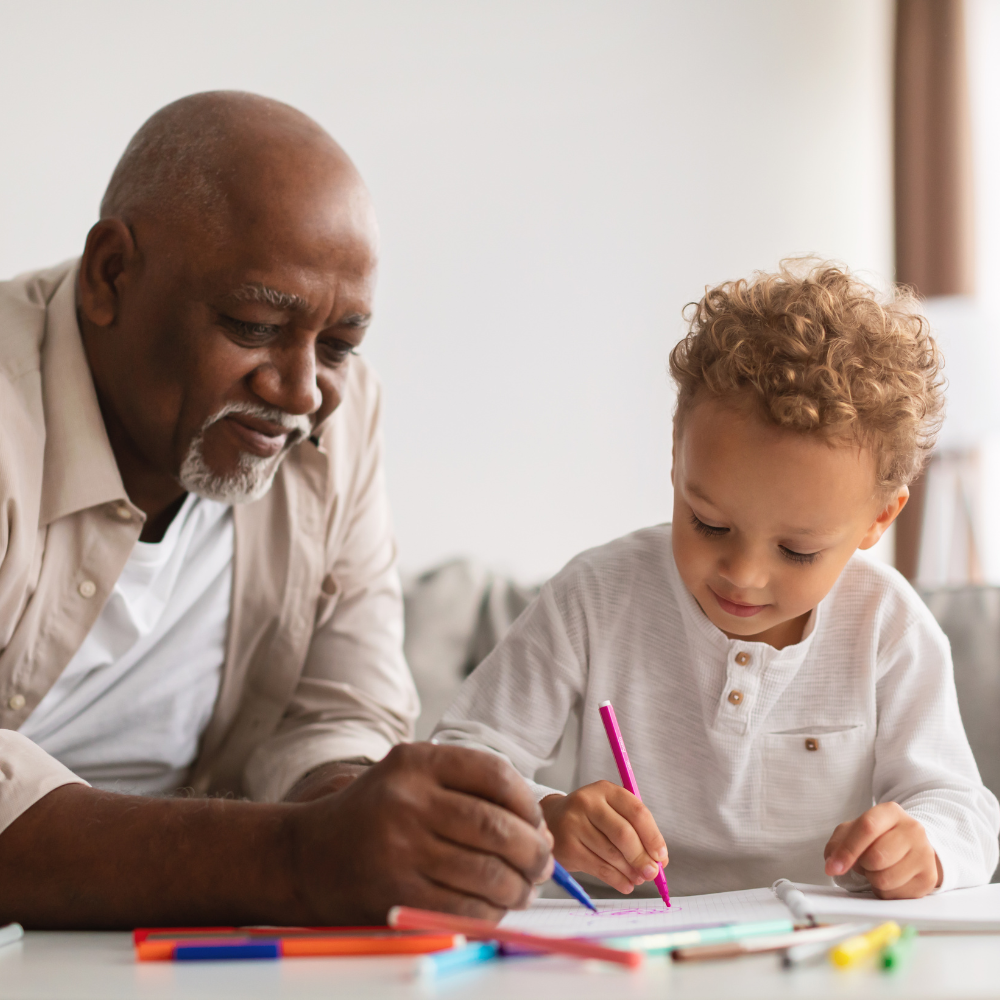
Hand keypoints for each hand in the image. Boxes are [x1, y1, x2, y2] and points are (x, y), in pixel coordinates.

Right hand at [289, 742, 553, 923]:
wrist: (307, 856)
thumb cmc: (376, 814)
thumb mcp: (412, 777)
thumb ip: (468, 788)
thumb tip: (538, 827)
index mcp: (416, 761)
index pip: (495, 775)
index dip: (527, 802)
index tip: (537, 822)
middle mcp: (408, 800)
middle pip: (497, 826)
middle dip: (533, 850)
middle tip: (542, 863)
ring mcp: (401, 848)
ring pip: (487, 871)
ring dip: (518, 885)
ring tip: (524, 887)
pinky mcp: (398, 894)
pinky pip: (465, 907)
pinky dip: (492, 911)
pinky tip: (495, 906)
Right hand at [540, 781, 667, 893]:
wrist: (552, 820)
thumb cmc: (591, 819)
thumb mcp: (612, 813)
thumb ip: (636, 832)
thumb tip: (658, 862)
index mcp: (605, 790)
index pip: (637, 811)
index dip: (653, 837)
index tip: (661, 856)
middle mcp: (588, 802)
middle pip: (624, 834)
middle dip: (642, 858)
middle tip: (651, 873)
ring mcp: (574, 823)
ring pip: (612, 853)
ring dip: (630, 871)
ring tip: (638, 879)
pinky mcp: (567, 846)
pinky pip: (599, 867)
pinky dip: (617, 879)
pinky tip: (625, 883)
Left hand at [824, 801, 941, 898]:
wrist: (911, 847)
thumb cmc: (877, 838)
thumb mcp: (853, 831)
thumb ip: (837, 844)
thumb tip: (832, 866)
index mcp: (891, 812)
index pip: (868, 827)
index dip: (847, 850)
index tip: (833, 868)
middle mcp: (913, 829)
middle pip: (876, 857)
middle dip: (863, 865)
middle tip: (865, 862)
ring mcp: (925, 854)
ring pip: (885, 879)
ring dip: (873, 880)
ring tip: (878, 869)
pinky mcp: (929, 878)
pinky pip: (896, 895)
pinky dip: (885, 891)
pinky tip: (890, 879)